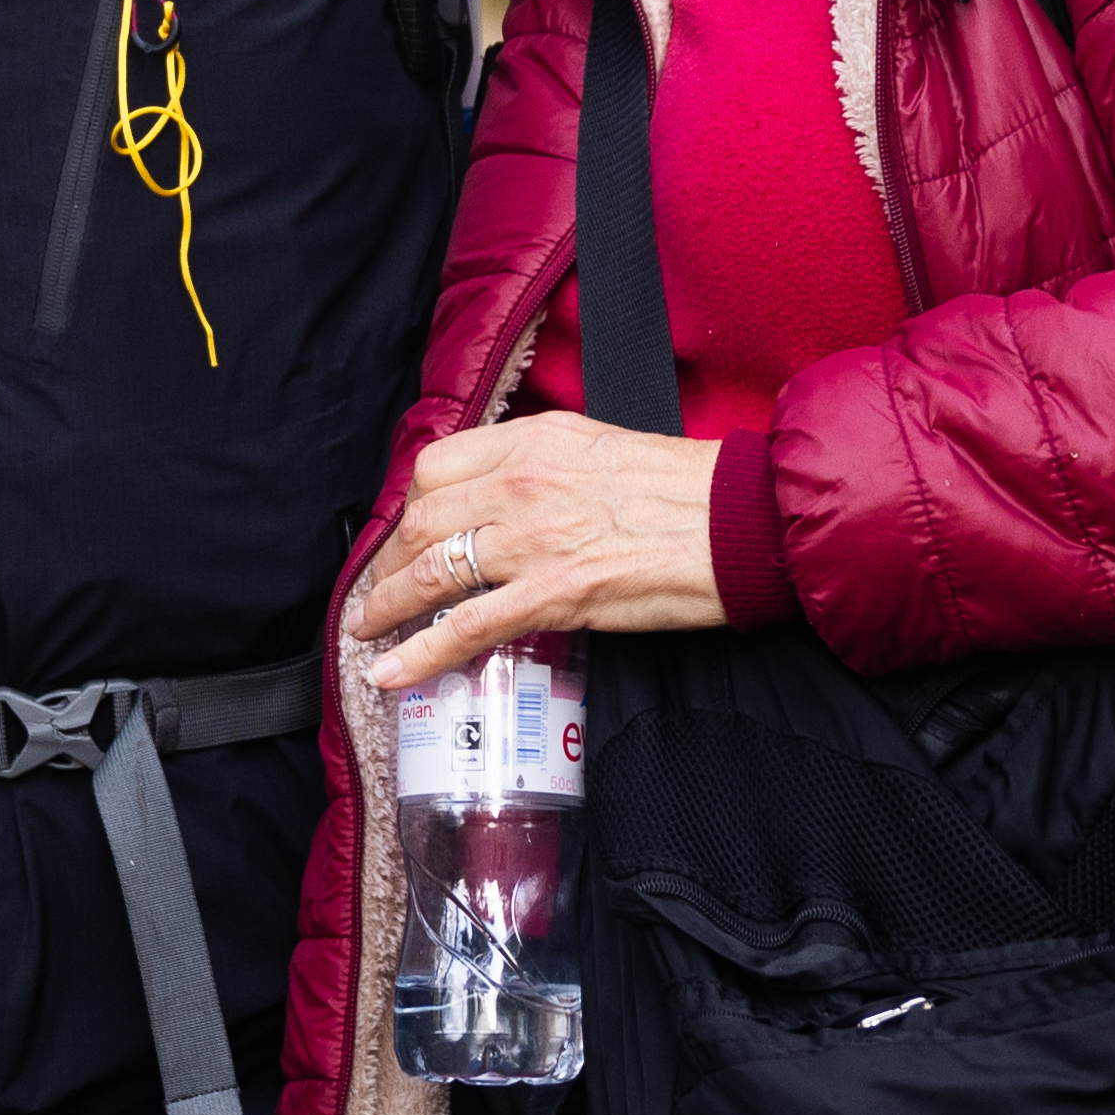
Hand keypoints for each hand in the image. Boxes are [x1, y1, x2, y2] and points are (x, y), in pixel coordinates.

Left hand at [345, 411, 736, 691]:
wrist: (745, 520)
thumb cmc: (692, 488)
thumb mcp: (605, 447)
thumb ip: (550, 463)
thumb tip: (518, 492)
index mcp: (536, 440)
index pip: (439, 466)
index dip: (411, 506)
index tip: (406, 533)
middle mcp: (523, 482)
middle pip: (422, 518)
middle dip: (390, 560)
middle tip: (381, 588)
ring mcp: (534, 539)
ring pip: (431, 569)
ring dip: (388, 604)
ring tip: (369, 629)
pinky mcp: (555, 593)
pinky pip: (466, 625)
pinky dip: (418, 653)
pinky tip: (391, 673)